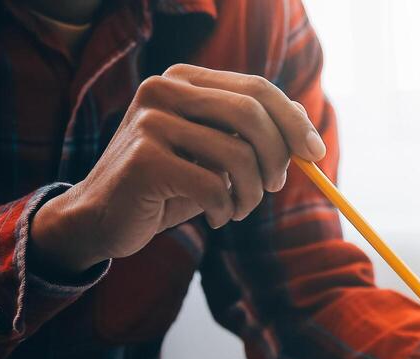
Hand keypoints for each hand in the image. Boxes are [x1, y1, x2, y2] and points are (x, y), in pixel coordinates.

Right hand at [30, 64, 326, 275]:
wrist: (104, 217)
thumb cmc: (169, 186)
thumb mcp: (213, 154)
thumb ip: (250, 136)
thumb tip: (305, 131)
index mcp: (184, 80)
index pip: (256, 88)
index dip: (294, 121)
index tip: (315, 154)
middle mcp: (163, 90)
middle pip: (251, 114)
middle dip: (277, 157)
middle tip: (274, 186)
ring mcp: (150, 122)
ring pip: (237, 155)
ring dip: (252, 194)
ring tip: (239, 209)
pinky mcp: (145, 160)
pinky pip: (214, 187)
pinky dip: (226, 210)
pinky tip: (216, 218)